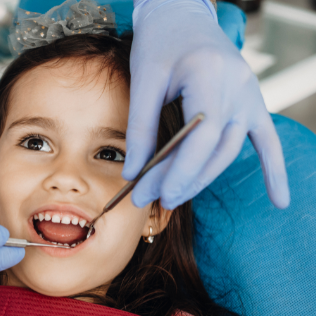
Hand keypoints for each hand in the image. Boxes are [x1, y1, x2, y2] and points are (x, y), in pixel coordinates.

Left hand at [126, 0, 288, 209]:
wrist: (182, 17)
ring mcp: (250, 95)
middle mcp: (238, 87)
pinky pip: (267, 140)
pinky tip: (280, 201)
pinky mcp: (252, 102)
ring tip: (171, 199)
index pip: (202, 135)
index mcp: (211, 76)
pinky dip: (274, 169)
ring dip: (202, 179)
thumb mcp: (143, 79)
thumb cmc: (160, 44)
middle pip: (214, 149)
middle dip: (181, 180)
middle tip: (149, 201)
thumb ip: (140, 126)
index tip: (154, 194)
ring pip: (230, 150)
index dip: (179, 170)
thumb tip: (133, 173)